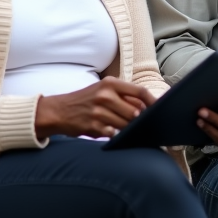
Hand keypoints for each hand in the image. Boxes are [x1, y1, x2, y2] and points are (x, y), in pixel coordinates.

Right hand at [35, 76, 154, 138]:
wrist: (58, 110)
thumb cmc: (86, 100)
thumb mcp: (103, 90)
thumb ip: (123, 96)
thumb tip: (146, 107)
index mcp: (110, 83)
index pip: (140, 92)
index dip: (153, 101)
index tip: (159, 109)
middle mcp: (105, 95)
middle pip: (135, 111)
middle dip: (138, 119)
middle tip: (140, 123)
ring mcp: (99, 111)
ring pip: (126, 124)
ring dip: (127, 128)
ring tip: (120, 126)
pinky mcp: (93, 126)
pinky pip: (113, 133)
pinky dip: (114, 134)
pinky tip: (108, 131)